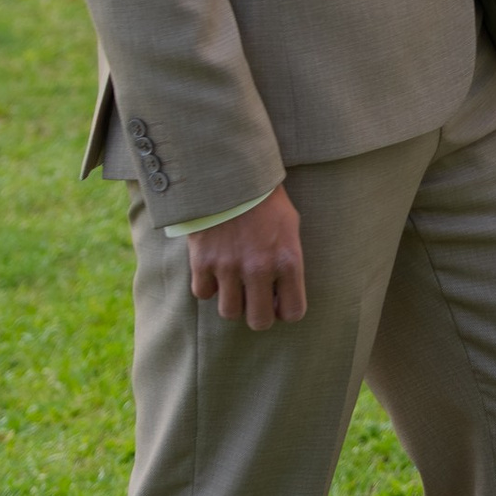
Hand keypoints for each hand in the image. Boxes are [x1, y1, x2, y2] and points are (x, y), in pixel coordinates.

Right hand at [188, 185, 305, 327]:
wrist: (230, 174)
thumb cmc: (265, 199)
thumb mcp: (289, 225)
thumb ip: (287, 260)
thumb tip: (280, 293)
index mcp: (287, 260)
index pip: (293, 312)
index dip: (286, 311)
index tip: (279, 301)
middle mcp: (259, 268)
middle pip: (259, 322)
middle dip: (258, 314)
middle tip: (255, 299)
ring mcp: (229, 267)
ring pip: (229, 312)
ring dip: (232, 301)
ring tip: (234, 283)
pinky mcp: (202, 261)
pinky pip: (203, 293)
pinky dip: (208, 286)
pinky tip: (214, 269)